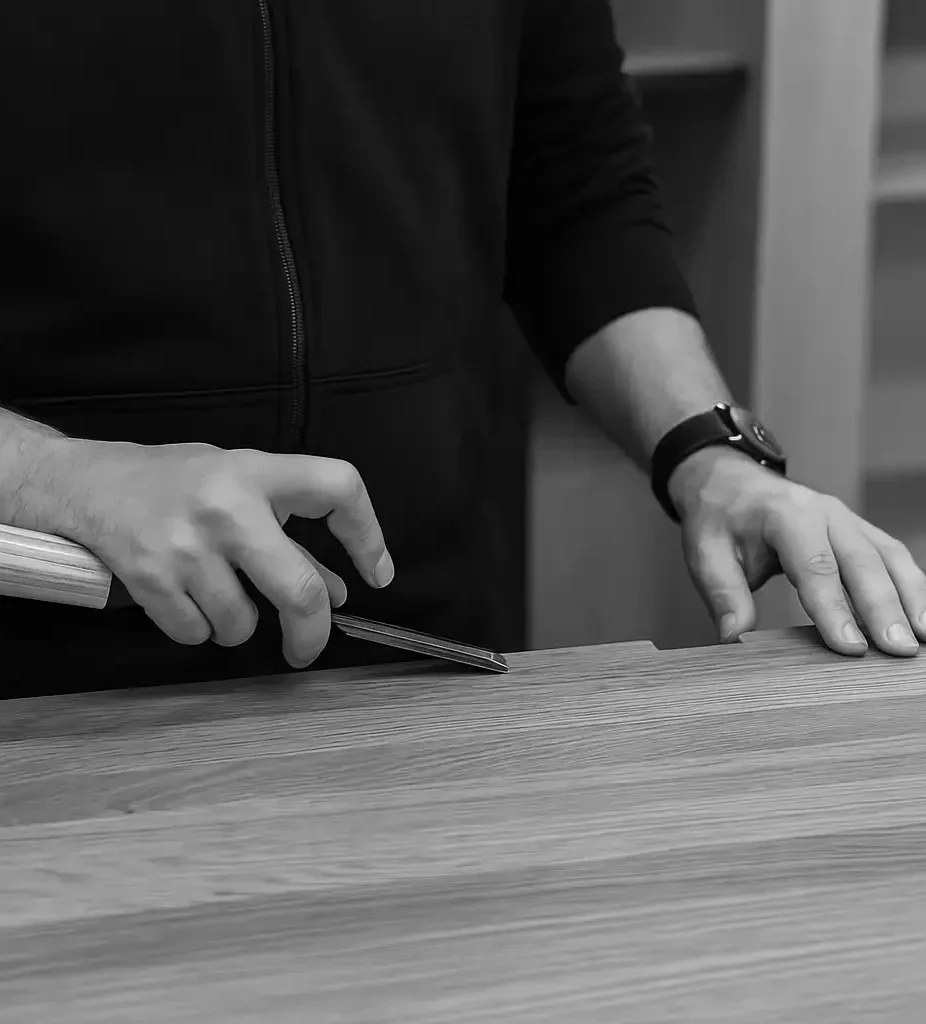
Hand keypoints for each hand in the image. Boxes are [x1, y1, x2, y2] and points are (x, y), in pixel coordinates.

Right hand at [48, 439, 393, 667]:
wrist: (88, 483)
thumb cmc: (178, 482)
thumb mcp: (242, 490)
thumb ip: (292, 537)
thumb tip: (336, 592)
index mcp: (257, 472)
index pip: (338, 489)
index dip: (369, 535)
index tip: (377, 573)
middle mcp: (227, 508)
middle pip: (299, 590)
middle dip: (312, 633)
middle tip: (307, 646)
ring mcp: (187, 546)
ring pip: (242, 624)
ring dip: (239, 626)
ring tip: (219, 594)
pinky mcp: (150, 578)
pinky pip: (198, 633)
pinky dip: (199, 629)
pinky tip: (186, 599)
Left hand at [668, 448, 925, 656]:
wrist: (729, 482)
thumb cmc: (719, 518)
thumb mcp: (704, 552)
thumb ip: (722, 594)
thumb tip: (733, 637)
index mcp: (786, 515)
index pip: (815, 565)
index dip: (834, 608)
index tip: (850, 648)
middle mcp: (825, 512)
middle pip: (862, 561)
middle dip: (884, 608)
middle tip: (900, 651)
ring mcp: (847, 519)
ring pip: (889, 557)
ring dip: (909, 598)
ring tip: (922, 640)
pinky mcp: (859, 531)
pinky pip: (892, 557)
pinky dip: (912, 586)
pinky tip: (921, 618)